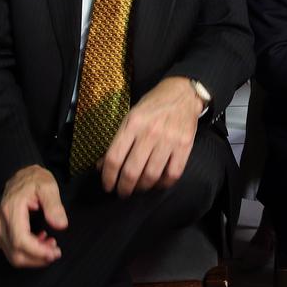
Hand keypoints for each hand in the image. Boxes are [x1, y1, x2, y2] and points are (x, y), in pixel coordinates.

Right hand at [0, 165, 67, 267]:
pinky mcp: (1, 233)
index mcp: (11, 210)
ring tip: (50, 245)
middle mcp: (1, 222)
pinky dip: (28, 253)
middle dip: (37, 259)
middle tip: (56, 252)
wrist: (21, 175)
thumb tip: (60, 225)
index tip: (54, 253)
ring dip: (33, 257)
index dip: (38, 252)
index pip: (20, 240)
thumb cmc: (34, 180)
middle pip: (15, 254)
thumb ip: (54, 206)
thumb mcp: (48, 187)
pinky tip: (41, 242)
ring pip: (13, 256)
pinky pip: (12, 251)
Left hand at [99, 76, 201, 197]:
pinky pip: (173, 174)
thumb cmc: (153, 105)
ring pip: (151, 176)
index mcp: (133, 123)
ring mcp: (169, 140)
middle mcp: (150, 132)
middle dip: (124, 188)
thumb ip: (118, 140)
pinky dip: (163, 184)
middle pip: (131, 171)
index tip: (108, 185)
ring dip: (142, 188)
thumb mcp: (130, 116)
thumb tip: (102, 165)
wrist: (183, 94)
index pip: (114, 157)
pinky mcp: (185, 146)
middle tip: (122, 192)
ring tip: (138, 189)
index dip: (108, 177)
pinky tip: (157, 184)